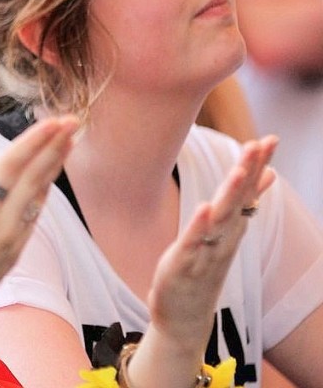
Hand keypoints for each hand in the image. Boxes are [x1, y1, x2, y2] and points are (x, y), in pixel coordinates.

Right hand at [0, 115, 77, 328]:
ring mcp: (12, 240)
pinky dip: (43, 192)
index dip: (33, 141)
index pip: (11, 167)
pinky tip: (48, 178)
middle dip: (54, 146)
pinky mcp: (15, 253)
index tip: (52, 121)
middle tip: (71, 121)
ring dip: (54, 166)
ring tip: (67, 141)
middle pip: (34, 177)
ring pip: (39, 195)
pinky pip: (34, 215)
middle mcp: (2, 226)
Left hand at [147, 136, 277, 344]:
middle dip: (249, 171)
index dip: (258, 165)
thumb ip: (244, 204)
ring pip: (220, 220)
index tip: (271, 139)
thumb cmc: (204, 267)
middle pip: (239, 200)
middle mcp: (224, 237)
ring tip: (239, 170)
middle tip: (261, 143)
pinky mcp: (184, 265)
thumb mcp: (226, 232)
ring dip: (230, 196)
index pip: (248, 192)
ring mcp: (205, 251)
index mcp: (231, 227)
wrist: (185, 316)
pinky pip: (193, 243)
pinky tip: (204, 208)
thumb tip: (266, 174)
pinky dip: (200, 226)